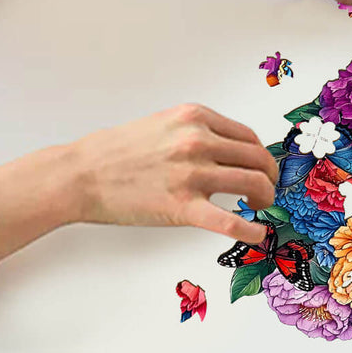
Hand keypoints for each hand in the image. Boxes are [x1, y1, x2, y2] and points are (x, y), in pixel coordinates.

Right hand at [0, 104, 279, 259]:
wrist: (82, 173)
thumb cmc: (118, 151)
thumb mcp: (164, 124)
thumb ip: (197, 132)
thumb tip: (230, 151)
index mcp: (195, 117)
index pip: (247, 136)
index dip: (261, 155)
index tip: (262, 167)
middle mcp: (198, 141)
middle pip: (257, 158)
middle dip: (270, 176)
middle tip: (269, 189)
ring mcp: (191, 173)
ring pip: (252, 183)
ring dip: (265, 197)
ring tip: (261, 207)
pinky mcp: (182, 207)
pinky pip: (229, 221)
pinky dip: (250, 230)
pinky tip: (259, 235)